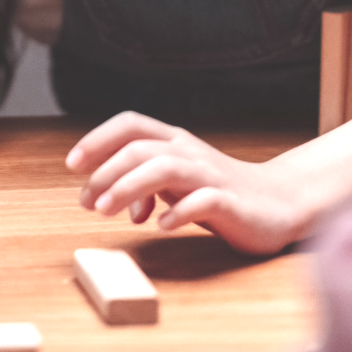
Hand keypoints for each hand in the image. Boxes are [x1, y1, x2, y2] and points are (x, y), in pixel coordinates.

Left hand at [66, 112, 310, 254]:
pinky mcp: (230, 202)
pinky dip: (177, 213)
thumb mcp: (174, 183)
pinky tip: (160, 227)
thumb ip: (140, 184)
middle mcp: (189, 152)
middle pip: (140, 148)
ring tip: (105, 211)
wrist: (278, 202)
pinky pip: (201, 202)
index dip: (97, 139)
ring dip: (129, 188)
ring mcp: (210, 175)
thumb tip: (105, 199)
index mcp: (174, 142)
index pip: (131, 124)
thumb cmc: (217, 191)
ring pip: (164, 168)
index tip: (72, 165)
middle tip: (86, 201)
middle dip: (106, 171)